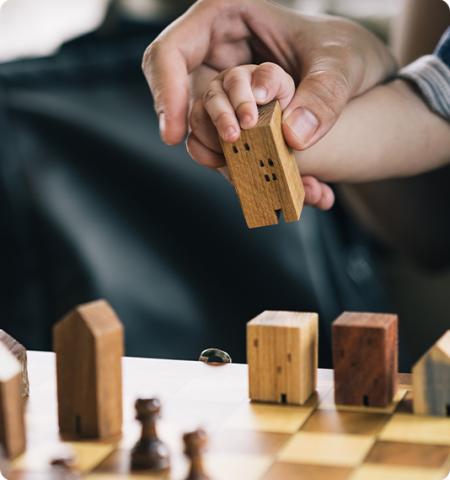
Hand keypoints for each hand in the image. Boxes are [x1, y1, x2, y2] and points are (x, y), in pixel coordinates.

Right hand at [142, 0, 395, 149]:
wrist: (358, 80)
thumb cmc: (344, 52)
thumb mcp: (342, 63)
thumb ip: (324, 95)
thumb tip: (292, 136)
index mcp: (225, 17)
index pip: (172, 51)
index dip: (165, 91)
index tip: (175, 133)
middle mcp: (217, 55)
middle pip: (181, 95)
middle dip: (203, 129)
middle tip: (231, 151)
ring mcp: (224, 89)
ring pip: (202, 127)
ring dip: (227, 155)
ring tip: (267, 171)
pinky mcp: (236, 119)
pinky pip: (227, 146)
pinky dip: (247, 167)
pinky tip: (281, 180)